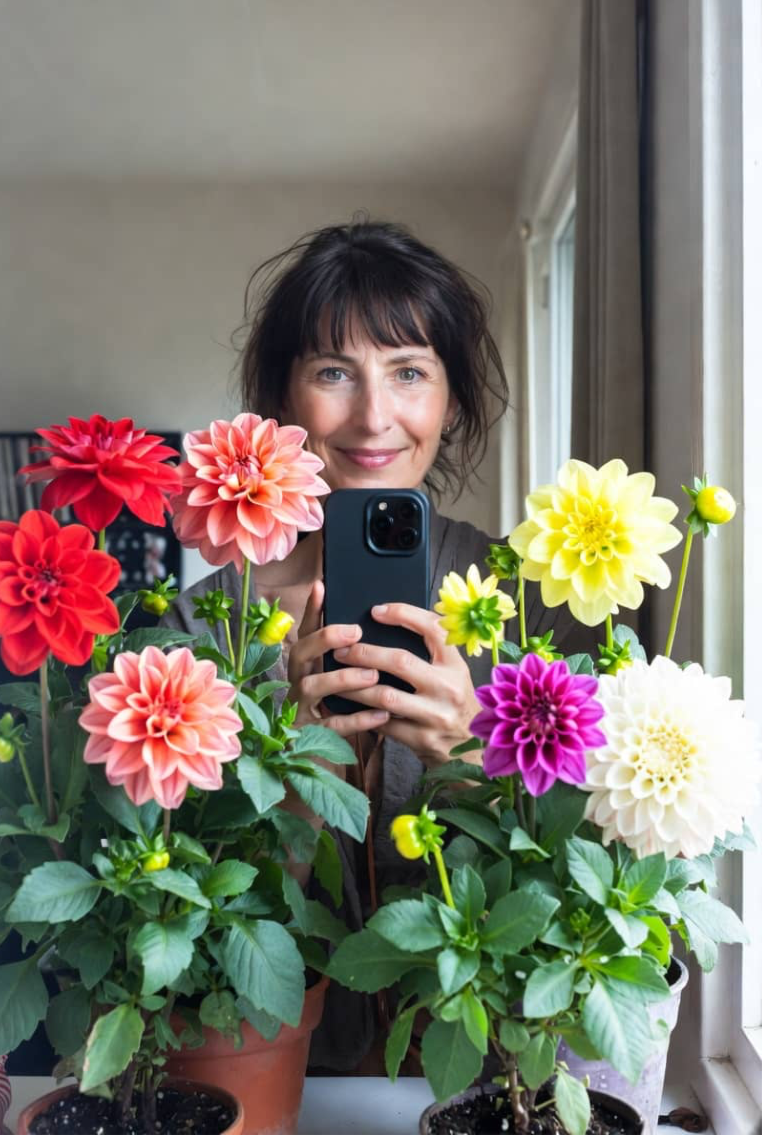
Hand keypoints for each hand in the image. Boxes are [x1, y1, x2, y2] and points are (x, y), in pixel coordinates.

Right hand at [287, 581, 389, 736]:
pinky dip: (357, 720)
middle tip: (356, 632)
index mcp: (305, 666)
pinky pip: (331, 726)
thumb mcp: (342, 679)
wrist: (317, 761)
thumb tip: (375, 625)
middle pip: (299, 653)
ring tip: (372, 674)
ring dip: (341, 678)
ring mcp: (299, 710)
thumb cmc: (338, 711)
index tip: (322, 586)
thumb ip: (352, 656)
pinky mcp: (309, 737)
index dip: (310, 610)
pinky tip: (381, 714)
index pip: (304, 632)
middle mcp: (296, 683)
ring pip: (310, 687)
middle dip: (325, 639)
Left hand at [331, 602, 480, 767]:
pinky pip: (383, 724)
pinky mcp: (422, 740)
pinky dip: (362, 715)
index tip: (376, 611)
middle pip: (400, 661)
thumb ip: (431, 654)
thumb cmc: (453, 703)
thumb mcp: (453, 674)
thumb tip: (387, 626)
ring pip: (385, 696)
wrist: (472, 749)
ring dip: (355, 687)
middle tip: (341, 650)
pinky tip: (348, 707)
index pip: (433, 629)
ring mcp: (436, 715)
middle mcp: (449, 687)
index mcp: (456, 664)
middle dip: (365, 653)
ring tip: (337, 679)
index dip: (403, 614)